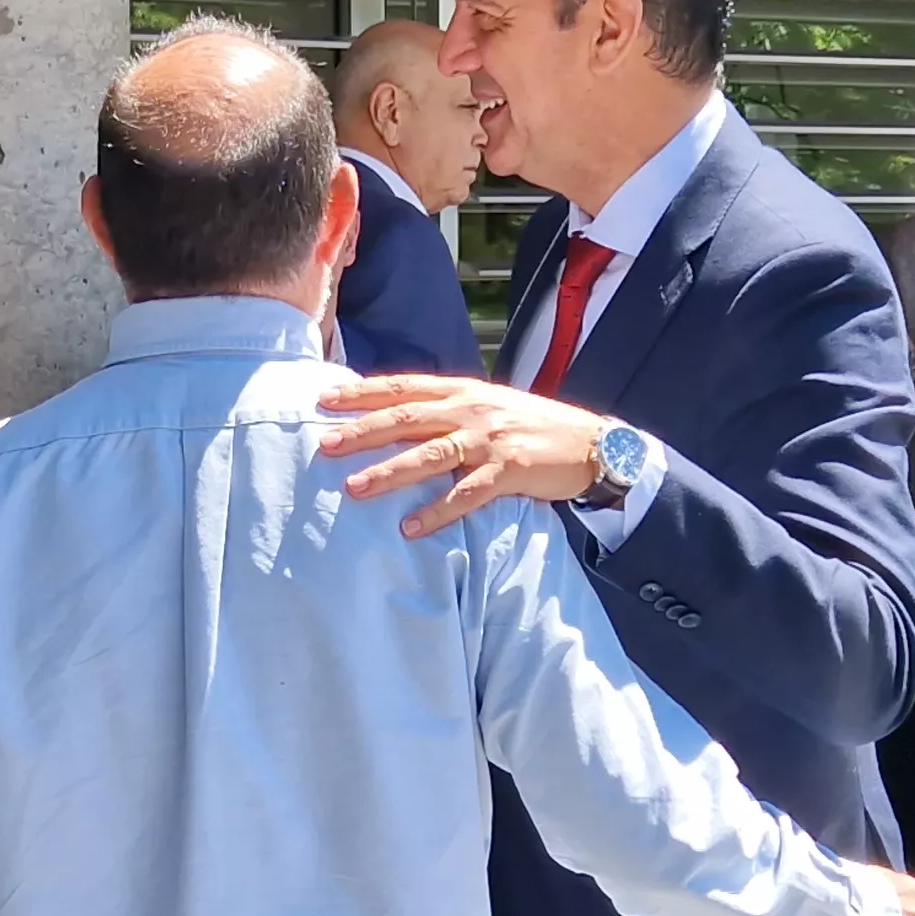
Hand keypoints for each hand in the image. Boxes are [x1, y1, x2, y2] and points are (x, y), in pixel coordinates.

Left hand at [317, 374, 615, 537]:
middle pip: (407, 419)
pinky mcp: (510, 470)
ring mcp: (490, 440)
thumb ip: (445, 408)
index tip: (324, 400)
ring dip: (389, 473)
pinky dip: (437, 511)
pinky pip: (467, 495)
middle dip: (362, 432)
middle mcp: (471, 410)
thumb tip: (395, 417)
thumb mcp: (486, 405)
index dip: (362, 393)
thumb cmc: (530, 425)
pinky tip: (411, 528)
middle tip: (325, 444)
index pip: (402, 388)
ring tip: (354, 489)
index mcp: (461, 391)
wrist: (590, 440)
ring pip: (430, 454)